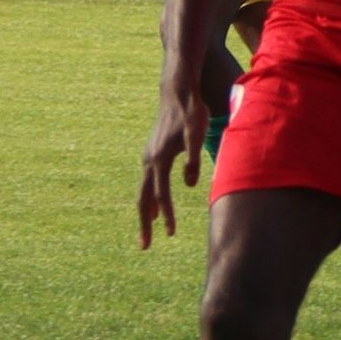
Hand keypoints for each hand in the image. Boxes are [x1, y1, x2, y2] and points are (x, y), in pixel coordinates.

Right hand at [137, 58, 227, 246]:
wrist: (176, 93)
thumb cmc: (191, 113)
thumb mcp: (197, 135)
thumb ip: (194, 160)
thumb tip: (189, 186)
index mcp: (159, 159)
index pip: (162, 195)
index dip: (167, 216)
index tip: (171, 234)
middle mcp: (149, 161)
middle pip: (144, 198)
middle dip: (145, 224)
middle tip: (145, 246)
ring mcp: (148, 158)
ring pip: (143, 192)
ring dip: (145, 214)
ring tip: (148, 233)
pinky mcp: (152, 154)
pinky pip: (147, 183)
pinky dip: (148, 199)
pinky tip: (154, 209)